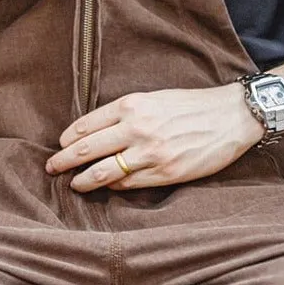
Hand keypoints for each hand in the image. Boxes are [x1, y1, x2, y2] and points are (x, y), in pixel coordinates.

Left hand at [46, 83, 264, 191]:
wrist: (231, 116)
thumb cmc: (192, 106)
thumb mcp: (155, 98)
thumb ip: (126, 113)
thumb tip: (96, 132)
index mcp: (133, 105)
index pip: (87, 125)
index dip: (68, 139)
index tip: (61, 145)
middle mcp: (138, 128)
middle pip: (87, 150)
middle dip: (64, 161)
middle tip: (51, 168)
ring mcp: (151, 153)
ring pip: (103, 172)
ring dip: (83, 180)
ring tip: (73, 184)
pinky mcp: (165, 173)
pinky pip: (128, 184)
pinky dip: (113, 186)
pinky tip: (107, 186)